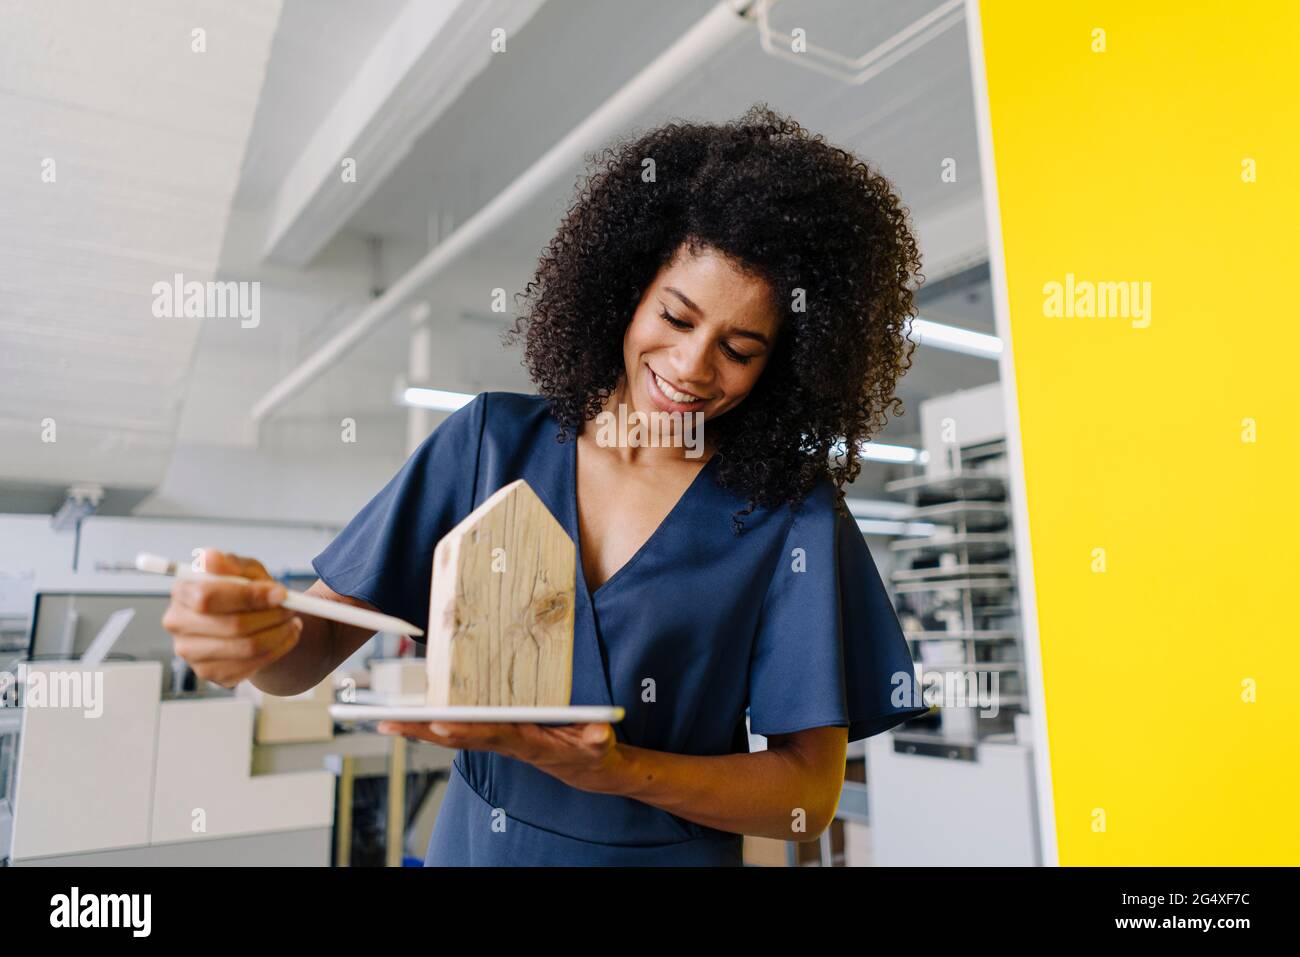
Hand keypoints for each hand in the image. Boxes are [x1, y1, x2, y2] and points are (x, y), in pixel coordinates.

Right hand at [161, 548, 302, 687]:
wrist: (251, 621)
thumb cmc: (244, 591)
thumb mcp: (244, 570)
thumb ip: (232, 564)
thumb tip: (212, 557)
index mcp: (182, 592)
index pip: (209, 597)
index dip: (249, 596)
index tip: (281, 593)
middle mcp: (178, 624)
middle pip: (232, 625)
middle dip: (272, 616)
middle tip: (293, 608)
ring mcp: (191, 653)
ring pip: (247, 647)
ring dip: (280, 633)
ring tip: (293, 621)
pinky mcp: (210, 672)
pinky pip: (252, 665)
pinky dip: (278, 650)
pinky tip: (285, 636)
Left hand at [376, 720, 620, 793]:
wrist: (587, 768)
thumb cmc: (591, 751)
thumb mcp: (598, 743)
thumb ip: (595, 739)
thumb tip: (597, 734)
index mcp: (526, 742)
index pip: (490, 734)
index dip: (465, 730)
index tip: (440, 724)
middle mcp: (504, 742)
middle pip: (458, 736)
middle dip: (422, 730)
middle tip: (388, 723)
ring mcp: (497, 740)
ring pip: (452, 734)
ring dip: (419, 729)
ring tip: (387, 720)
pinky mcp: (497, 735)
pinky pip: (460, 730)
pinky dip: (435, 725)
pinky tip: (414, 719)